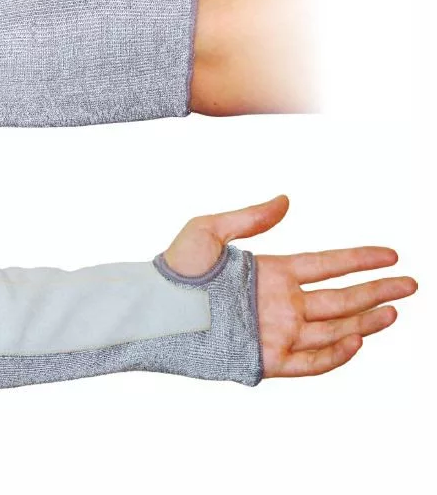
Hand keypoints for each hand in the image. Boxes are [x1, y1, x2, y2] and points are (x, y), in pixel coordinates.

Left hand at [163, 195, 417, 377]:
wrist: (152, 310)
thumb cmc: (174, 270)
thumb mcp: (207, 231)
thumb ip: (248, 217)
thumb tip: (286, 200)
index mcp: (271, 272)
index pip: (327, 264)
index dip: (359, 258)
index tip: (390, 254)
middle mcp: (280, 303)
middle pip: (340, 297)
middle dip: (377, 290)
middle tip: (411, 284)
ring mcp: (276, 331)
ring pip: (332, 328)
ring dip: (365, 320)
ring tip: (395, 311)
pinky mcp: (266, 358)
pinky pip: (309, 361)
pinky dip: (336, 354)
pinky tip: (359, 340)